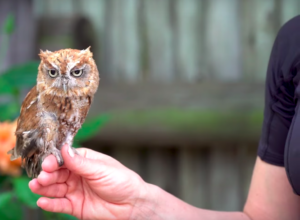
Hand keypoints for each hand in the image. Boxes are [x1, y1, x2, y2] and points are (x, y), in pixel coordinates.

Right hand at [29, 144, 151, 219]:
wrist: (132, 204)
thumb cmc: (122, 181)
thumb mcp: (101, 169)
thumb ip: (80, 163)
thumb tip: (64, 149)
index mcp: (84, 161)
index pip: (64, 158)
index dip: (54, 160)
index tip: (47, 164)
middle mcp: (77, 174)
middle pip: (56, 173)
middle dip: (47, 174)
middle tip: (42, 177)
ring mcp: (75, 190)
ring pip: (55, 188)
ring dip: (44, 188)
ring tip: (37, 186)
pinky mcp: (75, 206)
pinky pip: (59, 204)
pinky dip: (50, 203)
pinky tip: (43, 201)